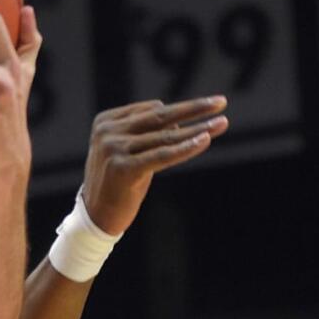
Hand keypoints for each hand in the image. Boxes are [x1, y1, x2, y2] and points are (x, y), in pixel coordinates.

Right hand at [82, 97, 228, 234]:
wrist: (97, 216)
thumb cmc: (118, 183)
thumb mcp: (128, 152)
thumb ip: (148, 134)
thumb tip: (183, 122)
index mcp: (105, 122)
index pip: (152, 110)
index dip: (182, 111)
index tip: (208, 108)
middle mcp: (107, 132)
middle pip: (160, 117)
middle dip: (193, 109)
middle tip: (220, 102)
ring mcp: (113, 149)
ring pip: (165, 136)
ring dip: (197, 130)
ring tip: (221, 123)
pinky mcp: (123, 168)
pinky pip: (162, 155)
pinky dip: (186, 148)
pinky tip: (205, 140)